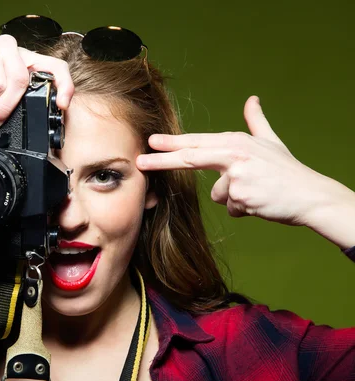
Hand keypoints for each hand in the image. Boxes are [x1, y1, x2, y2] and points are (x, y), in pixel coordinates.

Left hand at [136, 96, 336, 226]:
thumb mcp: (271, 142)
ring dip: (234, 197)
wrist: (311, 196)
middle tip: (140, 161)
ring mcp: (237, 176)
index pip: (197, 142)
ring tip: (257, 192)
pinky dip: (244, 209)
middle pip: (190, 158)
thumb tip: (252, 99)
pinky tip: (261, 202)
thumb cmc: (287, 171)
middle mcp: (234, 155)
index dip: (172, 142)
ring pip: (219, 194)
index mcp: (237, 142)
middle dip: (162, 160)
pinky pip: (231, 207)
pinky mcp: (241, 197)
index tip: (151, 141)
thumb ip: (256, 122)